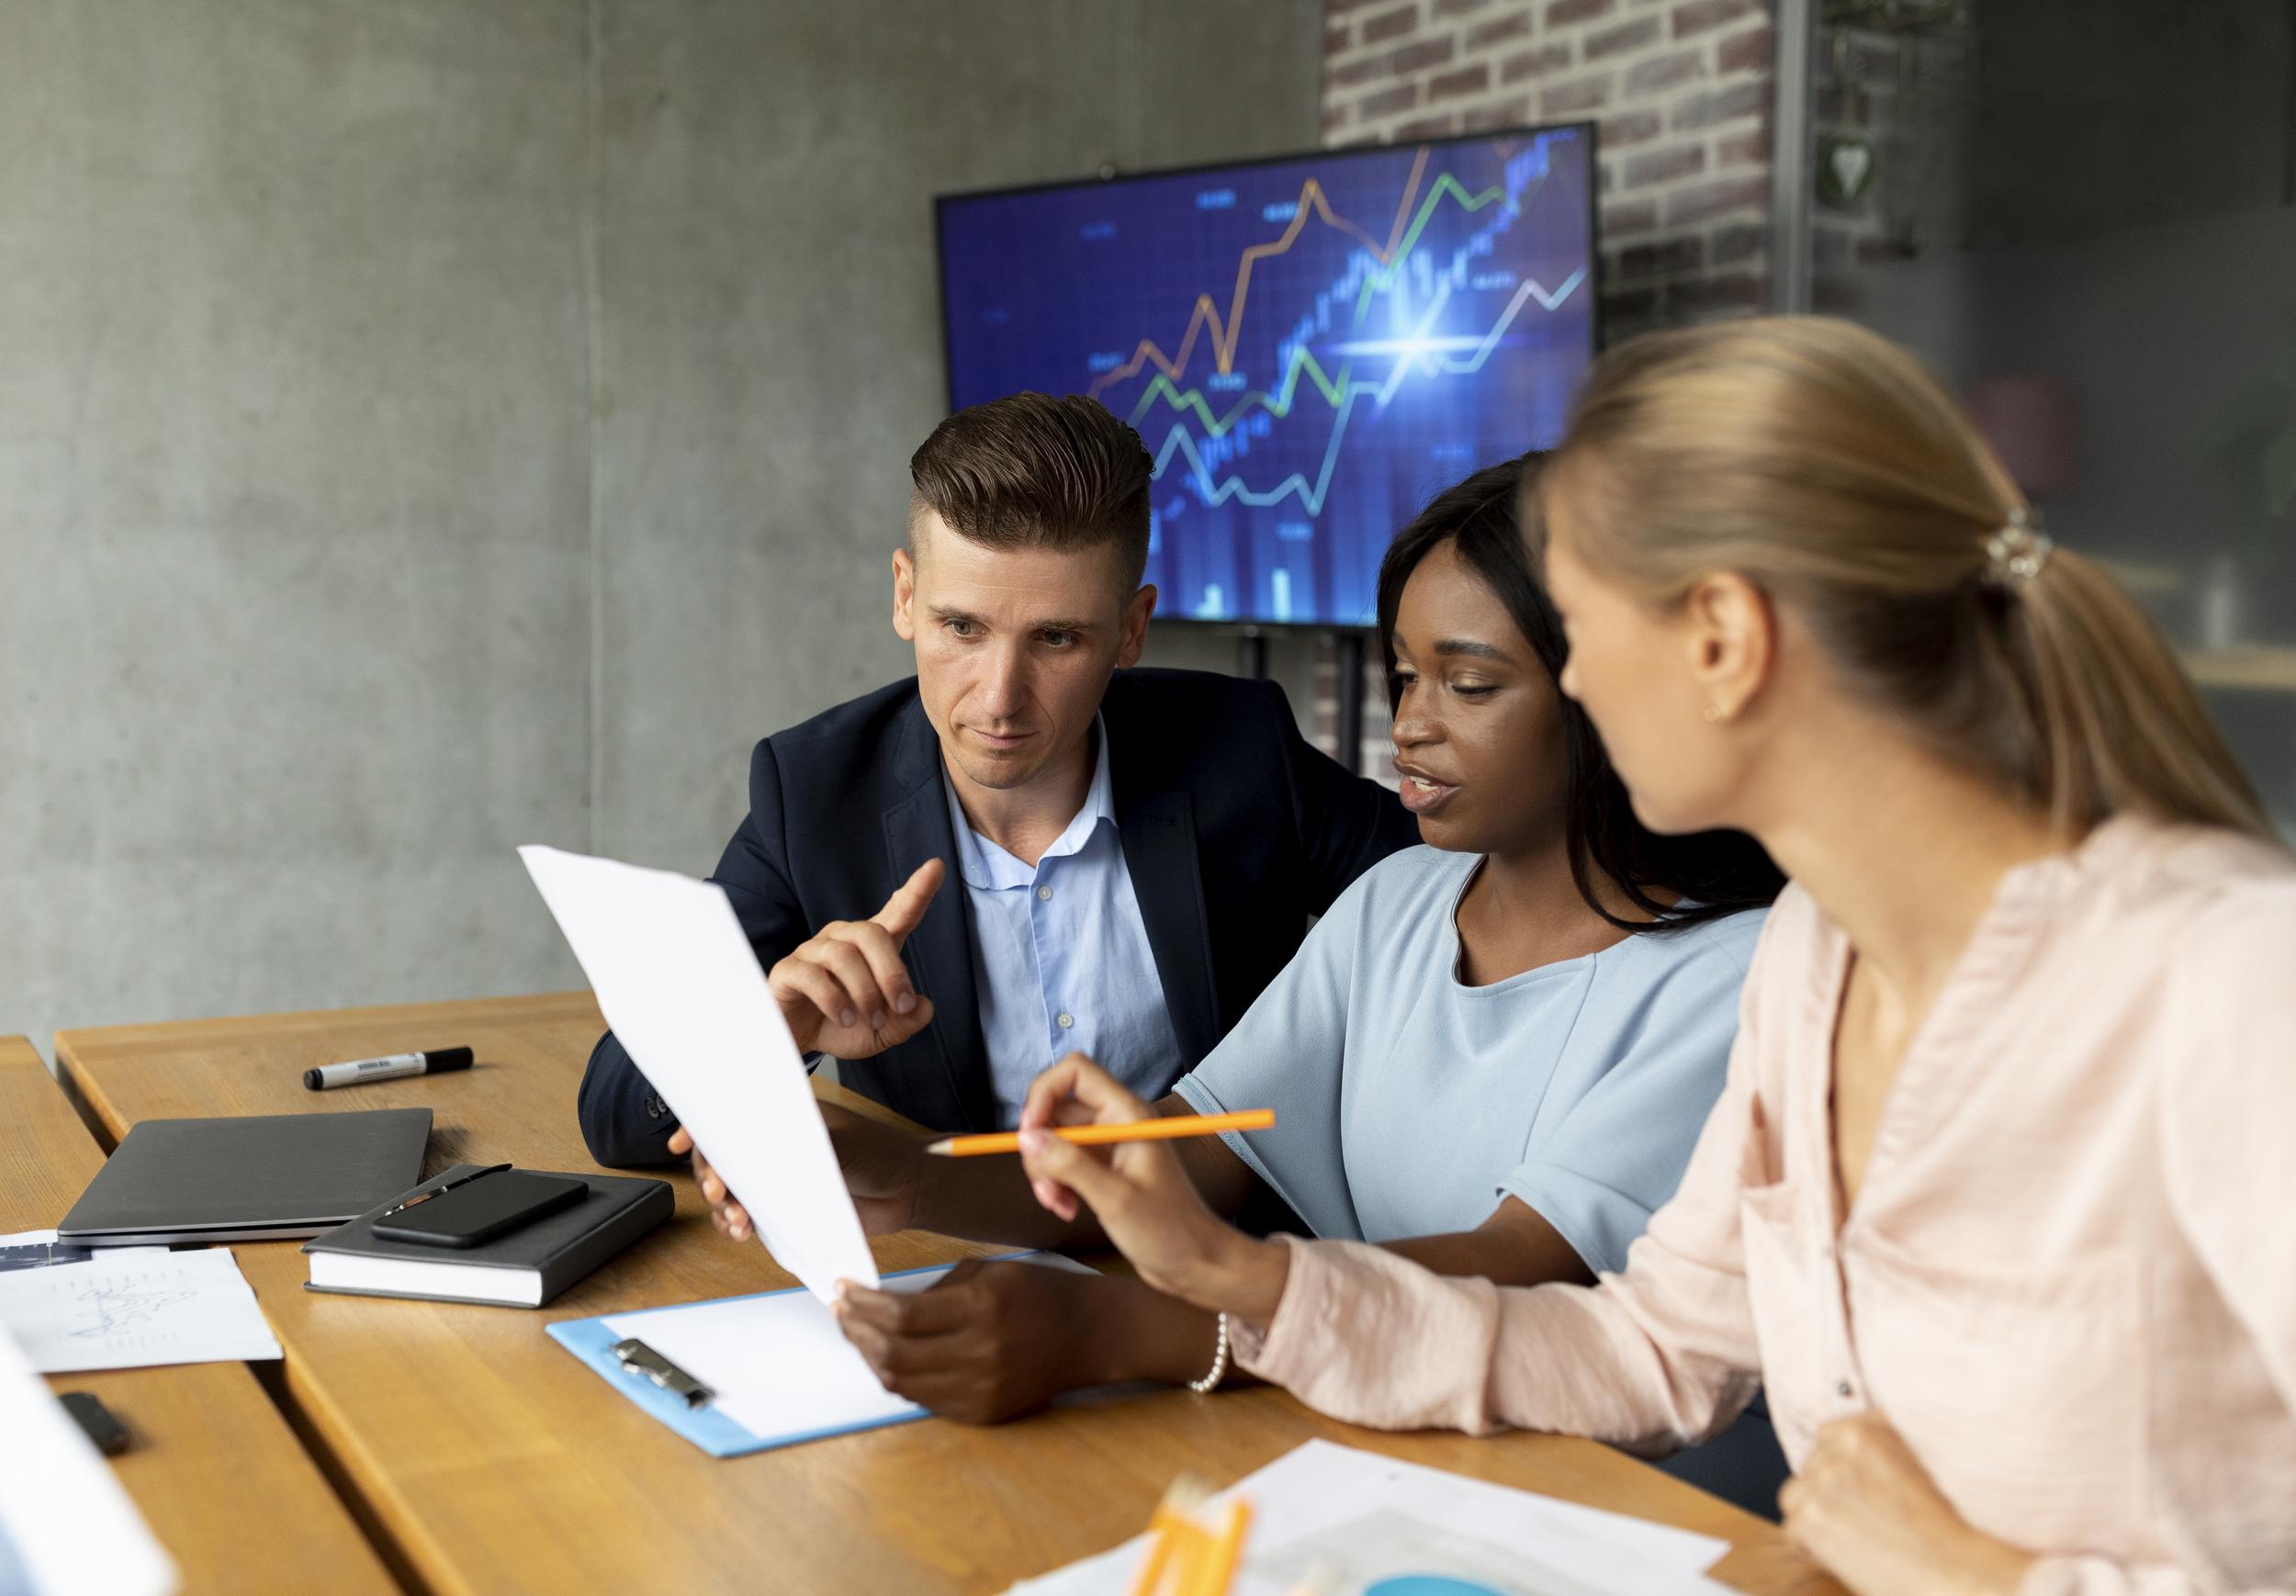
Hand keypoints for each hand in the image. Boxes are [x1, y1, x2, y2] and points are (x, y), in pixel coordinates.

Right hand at [669, 1104, 928, 1241]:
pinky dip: (737, 1225)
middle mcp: (774, 1144)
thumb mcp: (839, 1144)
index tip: (682, 1142)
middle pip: (723, 1156)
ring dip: (723, 1207)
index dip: (702, 1127)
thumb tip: (754, 1148)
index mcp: (783, 1115)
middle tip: (719, 1193)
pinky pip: (749, 1215)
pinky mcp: (785, 1208)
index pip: (732, 1115)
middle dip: (711, 1175)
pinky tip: (740, 1232)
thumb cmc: (883, 1153)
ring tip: (737, 1222)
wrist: (910, 1190)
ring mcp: (778, 1177)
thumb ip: (797, 1147)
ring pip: (732, 1190)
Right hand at [768, 859, 943, 1058]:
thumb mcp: (882, 1032)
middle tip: (900, 1007)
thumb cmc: (841, 1026)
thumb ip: (906, 1021)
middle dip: (892, 972)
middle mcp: (842, 940)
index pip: (897, 911)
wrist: (799, 1042)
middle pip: (872, 933)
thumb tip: (923, 1006)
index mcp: (871, 947)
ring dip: (865, 993)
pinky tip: (845, 1018)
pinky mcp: (788, 970)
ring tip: (872, 1020)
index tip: (936, 867)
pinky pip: (813, 976)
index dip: (917, 890)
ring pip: (844, 956)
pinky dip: (835, 1001)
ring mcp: (813, 952)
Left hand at [831, 1258, 1107, 1422]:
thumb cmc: (1038, 1293)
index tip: (843, 1290)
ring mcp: (981, 1389)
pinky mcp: (982, 1412)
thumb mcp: (988, 1272)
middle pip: (893, 1353)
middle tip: (842, 1313)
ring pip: (902, 1383)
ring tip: (858, 1335)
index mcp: (981, 1309)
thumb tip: (882, 1306)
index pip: (902, 1314)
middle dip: (857, 1332)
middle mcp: (980, 1354)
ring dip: (871, 1357)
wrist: (1089, 1334)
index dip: (864, 1304)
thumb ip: (935, 1291)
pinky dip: (900, 1378)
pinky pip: (924, 1400)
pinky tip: (889, 1357)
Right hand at [1014, 1055, 1288, 1326]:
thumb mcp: (1115, 1198)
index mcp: (1127, 1114)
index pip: (1075, 1072)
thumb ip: (1069, 1164)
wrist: (1194, 1262)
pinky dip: (1056, 1184)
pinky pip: (1063, 1163)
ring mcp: (1107, 1146)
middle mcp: (1116, 1121)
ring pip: (1054, 1140)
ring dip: (1046, 1172)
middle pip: (1056, 1110)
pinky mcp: (1101, 1169)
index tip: (1029, 1133)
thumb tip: (1027, 1138)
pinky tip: (1068, 1209)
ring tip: (1059, 1205)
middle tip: (1045, 1185)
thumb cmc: (1168, 1229)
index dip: (1044, 1093)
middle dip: (1040, 1147)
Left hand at [1779, 1412, 2034, 1595]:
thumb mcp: (1912, 1464)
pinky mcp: (1809, 1518)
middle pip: (1811, 1468)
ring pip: (1796, 1496)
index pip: (1829, 1437)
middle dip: (1828, 1493)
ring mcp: (1820, 1482)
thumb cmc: (1942, 1527)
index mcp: (1864, 1429)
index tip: (1857, 1489)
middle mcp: (1838, 1448)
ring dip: (1816, 1517)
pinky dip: (1811, 1548)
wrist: (1953, 1572)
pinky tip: (1845, 1556)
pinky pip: (1793, 1530)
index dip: (1841, 1468)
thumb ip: (1878, 1449)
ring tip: (1853, 1538)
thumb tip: (1848, 1456)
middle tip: (1861, 1520)